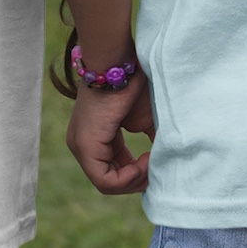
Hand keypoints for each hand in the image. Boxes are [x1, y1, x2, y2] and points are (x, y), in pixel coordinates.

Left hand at [66, 70, 155, 195]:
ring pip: (107, 184)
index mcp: (95, 139)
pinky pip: (105, 180)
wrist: (120, 63)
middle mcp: (83, 146)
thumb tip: (166, 167)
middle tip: (157, 166)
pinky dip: (129, 176)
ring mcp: (80, 146)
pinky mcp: (85, 145)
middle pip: (111, 181)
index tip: (157, 160)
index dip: (138, 173)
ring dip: (136, 178)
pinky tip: (145, 161)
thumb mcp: (146, 121)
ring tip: (152, 160)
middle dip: (138, 180)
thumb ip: (152, 145)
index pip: (114, 171)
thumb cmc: (134, 84)